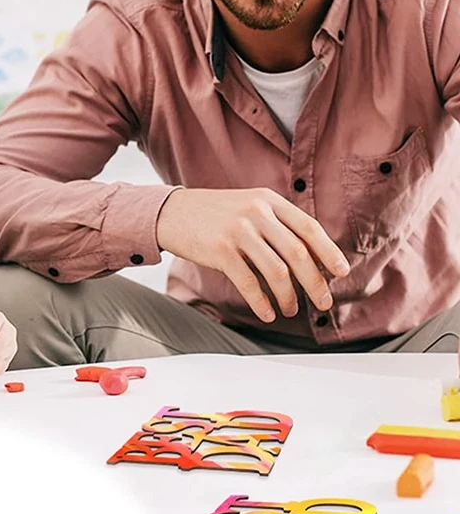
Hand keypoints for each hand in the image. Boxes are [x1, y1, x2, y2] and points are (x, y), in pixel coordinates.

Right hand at [156, 188, 350, 322]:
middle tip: (323, 301)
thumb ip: (276, 223)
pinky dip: (261, 301)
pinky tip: (267, 312)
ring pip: (277, 270)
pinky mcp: (220, 250)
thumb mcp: (249, 205)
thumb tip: (310, 256)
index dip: (328, 252)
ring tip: (290, 309)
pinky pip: (249, 282)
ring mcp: (238, 231)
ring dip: (289, 295)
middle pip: (298, 252)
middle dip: (315, 282)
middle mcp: (256, 212)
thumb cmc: (214, 214)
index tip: (341, 272)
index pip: (309, 227)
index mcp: (268, 200)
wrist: (172, 212)